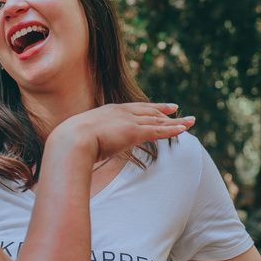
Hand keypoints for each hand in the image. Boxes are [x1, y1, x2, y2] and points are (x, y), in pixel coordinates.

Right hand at [46, 102, 194, 163]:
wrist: (70, 141)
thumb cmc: (69, 144)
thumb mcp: (80, 140)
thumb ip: (88, 144)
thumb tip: (83, 153)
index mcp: (107, 111)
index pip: (132, 108)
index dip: (145, 108)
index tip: (154, 107)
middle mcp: (120, 112)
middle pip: (148, 110)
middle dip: (164, 110)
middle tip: (177, 108)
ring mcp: (128, 120)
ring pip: (158, 120)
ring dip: (176, 121)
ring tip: (190, 121)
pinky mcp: (134, 131)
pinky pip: (159, 130)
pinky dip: (173, 129)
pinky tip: (184, 129)